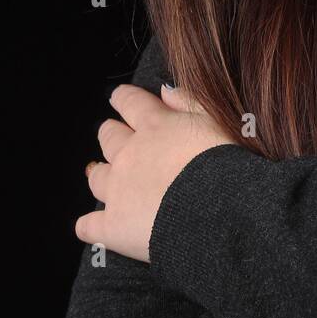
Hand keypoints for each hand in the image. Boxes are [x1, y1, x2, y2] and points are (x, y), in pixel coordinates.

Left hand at [74, 83, 241, 262]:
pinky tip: (94, 226)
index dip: (123, 99)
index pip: (130, 102)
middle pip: (109, 138)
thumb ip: (189, 102)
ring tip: (104, 178)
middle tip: (117, 140)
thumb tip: (165, 91)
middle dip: (111, 136)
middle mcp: (129, 153)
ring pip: (96, 177)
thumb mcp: (216, 120)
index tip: (119, 98)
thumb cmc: (227, 165)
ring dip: (100, 175)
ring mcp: (117, 190)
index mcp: (155, 125)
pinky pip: (89, 226)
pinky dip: (91, 225)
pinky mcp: (113, 226)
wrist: (220, 211)